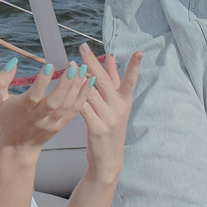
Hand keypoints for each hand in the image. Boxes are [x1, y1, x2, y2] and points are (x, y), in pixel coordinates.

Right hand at [0, 58, 89, 153]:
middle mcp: (38, 118)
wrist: (17, 145)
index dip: (42, 81)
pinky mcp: (60, 125)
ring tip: (83, 70)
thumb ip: (1, 79)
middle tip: (73, 67)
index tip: (49, 66)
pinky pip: (74, 111)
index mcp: (22, 110)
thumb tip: (13, 62)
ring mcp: (51, 123)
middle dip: (65, 84)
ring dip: (77, 88)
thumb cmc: (7, 119)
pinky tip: (89, 82)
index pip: (34, 96)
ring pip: (67, 106)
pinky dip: (83, 96)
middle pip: (54, 102)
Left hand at [72, 46, 139, 186]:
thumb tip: (112, 57)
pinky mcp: (97, 129)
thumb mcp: (116, 105)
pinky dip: (75, 99)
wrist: (108, 159)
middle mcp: (119, 108)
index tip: (140, 52)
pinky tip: (66, 90)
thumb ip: (114, 80)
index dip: (135, 67)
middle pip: (105, 81)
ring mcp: (109, 119)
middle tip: (83, 47)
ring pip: (92, 93)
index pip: (131, 81)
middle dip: (94, 62)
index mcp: (124, 101)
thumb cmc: (110, 128)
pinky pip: (84, 109)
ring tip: (70, 66)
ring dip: (80, 79)